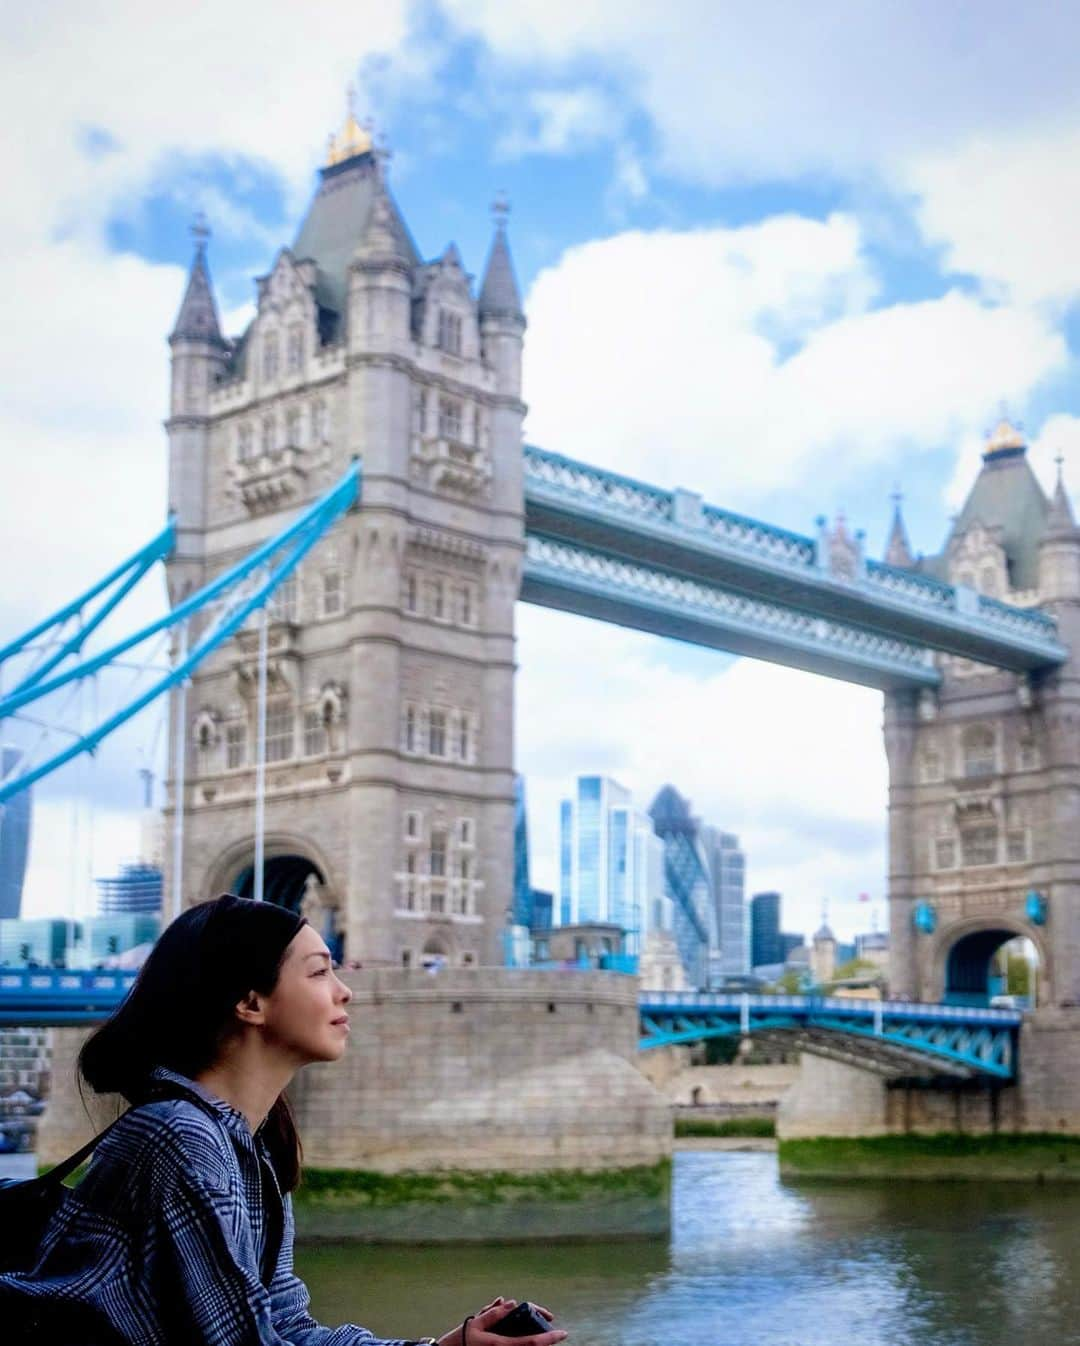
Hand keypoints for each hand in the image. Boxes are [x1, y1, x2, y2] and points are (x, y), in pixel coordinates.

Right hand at [436, 1296, 567, 1345]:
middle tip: (548, 1318)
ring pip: (527, 1344)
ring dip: (535, 1335)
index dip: (550, 1338)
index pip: (532, 1343)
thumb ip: (495, 1312)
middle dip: (545, 1334)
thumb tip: (513, 1303)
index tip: (564, 1332)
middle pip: (533, 1345)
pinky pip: (519, 1343)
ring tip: (537, 1317)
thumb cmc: (466, 1337)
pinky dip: (523, 1335)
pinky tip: (521, 1323)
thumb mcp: (477, 1322)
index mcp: (503, 1344)